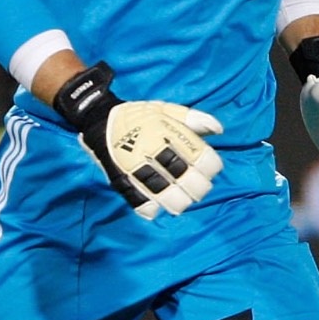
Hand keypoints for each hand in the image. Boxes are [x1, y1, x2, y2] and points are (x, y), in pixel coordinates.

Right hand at [54, 63, 222, 219]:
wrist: (100, 118)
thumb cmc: (139, 115)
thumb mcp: (166, 108)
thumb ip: (193, 118)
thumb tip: (218, 129)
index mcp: (166, 132)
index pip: (197, 155)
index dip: (210, 167)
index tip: (212, 170)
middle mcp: (151, 148)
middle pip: (181, 175)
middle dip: (197, 187)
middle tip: (200, 189)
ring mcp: (134, 164)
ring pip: (160, 189)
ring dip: (175, 201)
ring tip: (182, 203)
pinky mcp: (119, 175)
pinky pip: (133, 196)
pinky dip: (145, 207)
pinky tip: (155, 210)